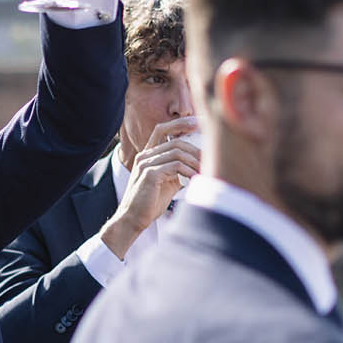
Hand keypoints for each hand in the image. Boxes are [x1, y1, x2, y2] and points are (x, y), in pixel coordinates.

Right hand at [99, 116, 200, 251]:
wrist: (133, 219)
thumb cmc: (150, 202)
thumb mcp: (168, 182)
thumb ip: (179, 170)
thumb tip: (199, 164)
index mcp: (148, 155)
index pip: (162, 129)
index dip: (180, 123)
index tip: (198, 123)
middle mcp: (145, 156)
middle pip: (176, 141)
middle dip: (196, 150)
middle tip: (209, 159)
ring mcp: (146, 164)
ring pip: (177, 152)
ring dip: (195, 162)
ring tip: (205, 172)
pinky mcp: (149, 174)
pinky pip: (175, 166)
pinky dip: (189, 171)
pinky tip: (196, 179)